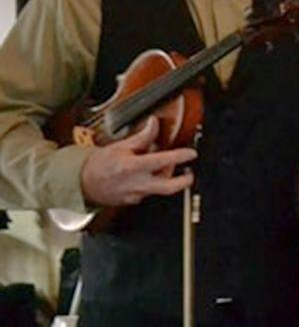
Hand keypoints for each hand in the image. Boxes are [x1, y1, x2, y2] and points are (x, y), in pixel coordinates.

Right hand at [79, 118, 197, 207]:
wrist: (80, 183)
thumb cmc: (97, 165)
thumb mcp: (120, 146)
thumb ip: (141, 137)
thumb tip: (154, 124)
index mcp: (132, 167)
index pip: (163, 161)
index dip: (180, 156)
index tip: (191, 153)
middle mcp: (136, 183)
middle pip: (169, 187)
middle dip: (184, 181)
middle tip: (190, 172)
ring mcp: (135, 195)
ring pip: (159, 189)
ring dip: (166, 179)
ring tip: (164, 168)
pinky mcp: (133, 202)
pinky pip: (149, 193)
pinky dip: (153, 184)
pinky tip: (149, 177)